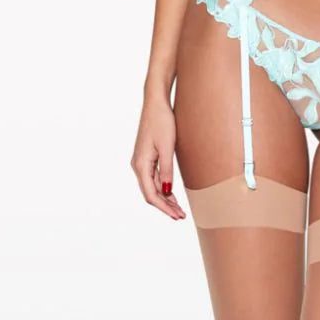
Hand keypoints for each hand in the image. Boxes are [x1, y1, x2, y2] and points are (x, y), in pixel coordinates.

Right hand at [131, 95, 185, 219]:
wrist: (156, 103)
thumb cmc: (162, 122)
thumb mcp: (167, 148)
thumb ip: (166, 171)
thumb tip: (166, 192)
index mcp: (141, 164)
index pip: (151, 194)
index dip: (164, 208)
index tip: (177, 216)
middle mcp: (138, 165)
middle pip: (150, 193)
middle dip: (165, 207)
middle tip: (181, 216)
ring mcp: (141, 162)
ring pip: (152, 187)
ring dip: (165, 199)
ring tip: (178, 209)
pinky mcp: (147, 157)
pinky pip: (153, 178)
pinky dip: (163, 188)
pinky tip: (172, 194)